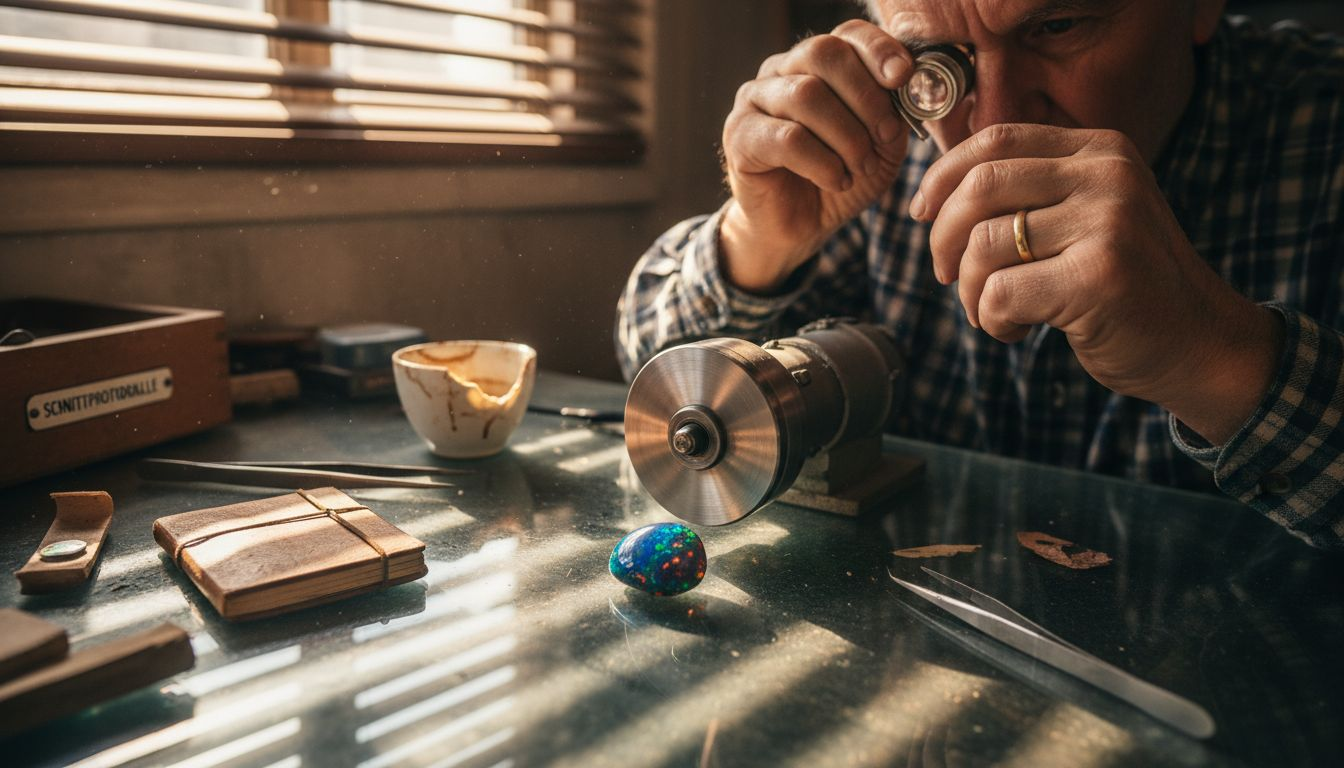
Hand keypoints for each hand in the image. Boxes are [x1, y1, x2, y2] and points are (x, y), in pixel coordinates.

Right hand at [719, 20, 913, 292]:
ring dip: (846, 136)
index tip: (902, 78)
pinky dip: (823, 163)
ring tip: (860, 167)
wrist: (797, 228)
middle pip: (822, 54)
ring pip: (806, 95)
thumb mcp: (881, 147)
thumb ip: (894, 113)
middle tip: (886, 135)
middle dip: (865, 95)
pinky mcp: (739, 137)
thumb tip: (907, 86)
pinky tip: (836, 181)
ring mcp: (754, 101)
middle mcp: (780, 72)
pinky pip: (788, 138)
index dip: (878, 50)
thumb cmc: (838, 179)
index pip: (846, 35)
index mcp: (816, 65)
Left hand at [914, 123, 1282, 442]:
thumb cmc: (1125, 286)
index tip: (922, 214)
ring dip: (969, 291)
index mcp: (1101, 150)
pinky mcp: (1098, 276)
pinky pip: (999, 292)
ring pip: (983, 245)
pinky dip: (991, 320)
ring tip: (994, 312)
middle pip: (980, 187)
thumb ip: (1031, 194)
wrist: (1200, 344)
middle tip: (946, 275)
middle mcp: (1108, 174)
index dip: (943, 177)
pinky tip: (1017, 331)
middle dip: (943, 237)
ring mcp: (1108, 221)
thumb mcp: (1086, 217)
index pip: (995, 140)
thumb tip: (933, 195)